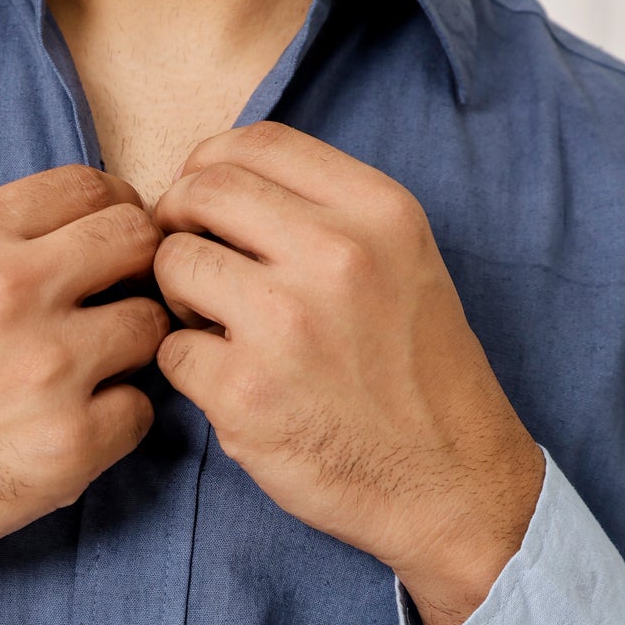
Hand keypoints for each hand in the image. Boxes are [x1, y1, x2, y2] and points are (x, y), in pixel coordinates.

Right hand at [0, 166, 167, 612]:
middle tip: (115, 303)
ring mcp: (49, 367)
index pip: (93, 186)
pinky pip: (141, 409)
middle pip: (138, 240)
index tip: (109, 246)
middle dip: (137, 269)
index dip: (115, 214)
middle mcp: (14, 288)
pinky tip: (73, 426)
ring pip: (151, 325)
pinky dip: (118, 419)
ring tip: (87, 373)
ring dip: (131, 348)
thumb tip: (86, 235)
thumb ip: (1, 242)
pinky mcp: (70, 443)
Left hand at [152, 122, 543, 624]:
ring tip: (215, 327)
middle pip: (202, 189)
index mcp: (378, 212)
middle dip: (178, 221)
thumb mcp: (404, 261)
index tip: (205, 202)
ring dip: (178, 294)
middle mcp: (336, 255)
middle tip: (191, 262)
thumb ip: (326, 211)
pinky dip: (186, 366)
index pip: (257, 141)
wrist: (452, 483)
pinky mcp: (246, 393)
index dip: (211, 164)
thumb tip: (215, 179)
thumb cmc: (419, 374)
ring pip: (174, 262)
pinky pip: (171, 349)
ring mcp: (286, 324)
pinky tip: (229, 384)